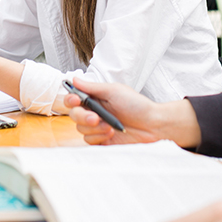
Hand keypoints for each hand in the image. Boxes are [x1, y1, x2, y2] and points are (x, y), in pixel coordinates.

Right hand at [63, 77, 199, 147]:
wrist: (151, 124)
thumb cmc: (135, 104)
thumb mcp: (114, 91)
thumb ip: (92, 87)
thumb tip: (74, 80)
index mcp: (95, 98)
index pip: (74, 98)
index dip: (70, 99)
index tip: (76, 100)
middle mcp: (94, 112)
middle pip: (74, 115)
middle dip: (83, 116)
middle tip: (96, 117)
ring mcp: (97, 127)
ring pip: (81, 129)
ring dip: (95, 128)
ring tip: (111, 126)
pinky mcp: (101, 141)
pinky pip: (89, 141)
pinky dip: (99, 137)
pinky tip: (111, 133)